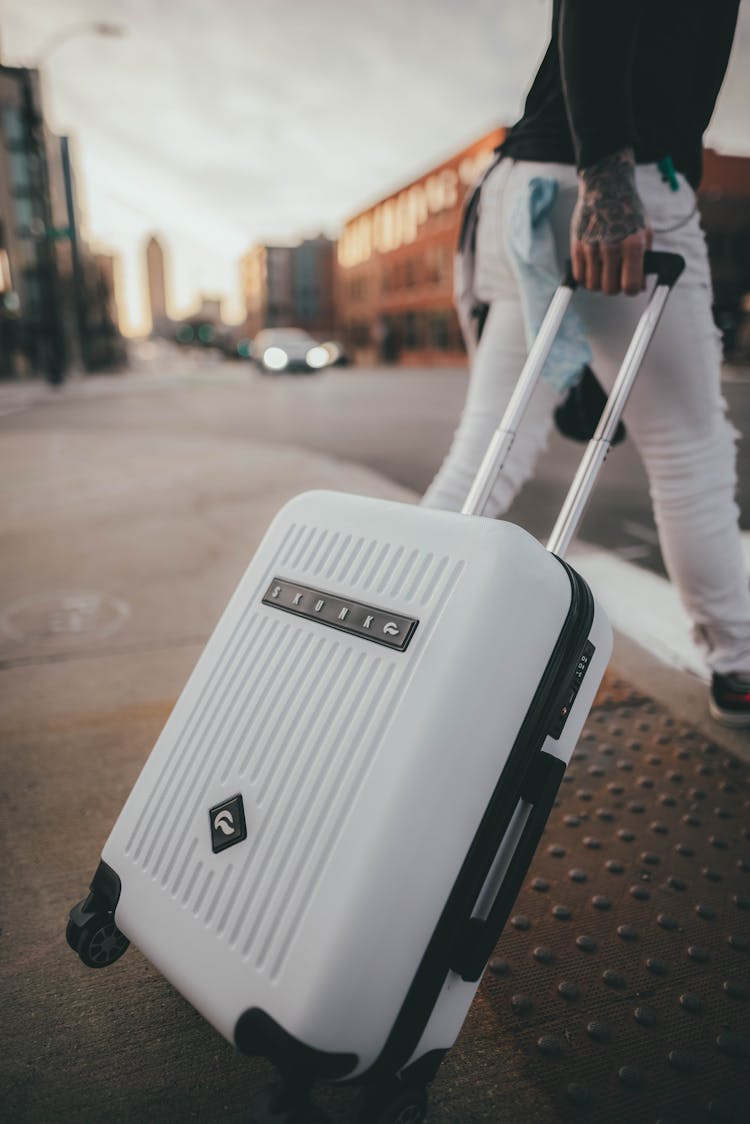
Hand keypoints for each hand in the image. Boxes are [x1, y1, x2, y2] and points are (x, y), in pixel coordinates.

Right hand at [571, 148, 652, 295]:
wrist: (605, 187)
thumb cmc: (629, 211)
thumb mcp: (644, 233)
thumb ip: (644, 261)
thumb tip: (640, 287)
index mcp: (632, 245)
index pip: (631, 286)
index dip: (632, 289)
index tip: (631, 284)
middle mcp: (611, 248)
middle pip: (610, 290)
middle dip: (614, 287)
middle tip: (616, 277)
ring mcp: (591, 248)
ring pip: (593, 286)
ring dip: (599, 283)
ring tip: (604, 271)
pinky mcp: (577, 246)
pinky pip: (579, 276)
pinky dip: (586, 277)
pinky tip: (593, 267)